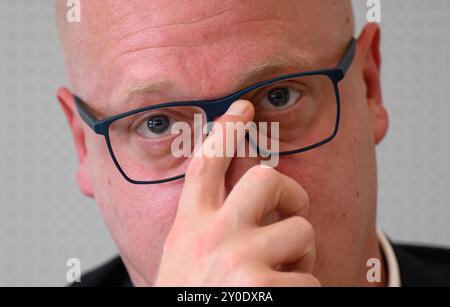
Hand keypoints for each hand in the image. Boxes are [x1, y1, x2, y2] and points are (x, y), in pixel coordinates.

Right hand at [154, 100, 319, 286]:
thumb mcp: (182, 260)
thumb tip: (238, 204)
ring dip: (299, 256)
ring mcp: (241, 260)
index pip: (205, 164)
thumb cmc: (189, 297)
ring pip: (299, 230)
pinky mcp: (267, 287)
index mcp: (190, 227)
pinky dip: (303, 292)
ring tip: (278, 278)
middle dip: (289, 191)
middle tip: (291, 211)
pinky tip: (277, 299)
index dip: (225, 130)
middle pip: (266, 177)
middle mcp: (214, 235)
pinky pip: (310, 278)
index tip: (242, 107)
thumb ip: (203, 229)